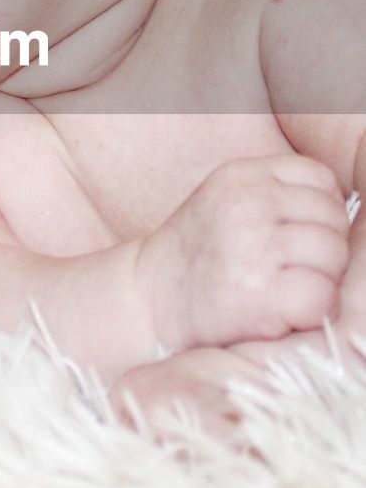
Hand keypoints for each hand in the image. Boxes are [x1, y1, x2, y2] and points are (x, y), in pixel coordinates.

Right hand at [137, 154, 351, 350]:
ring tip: (284, 290)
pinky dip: (314, 311)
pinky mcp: (257, 293)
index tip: (296, 238)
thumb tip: (340, 214)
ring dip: (320, 281)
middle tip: (289, 271)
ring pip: (334, 256)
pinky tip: (286, 312)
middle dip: (323, 250)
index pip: (321, 181)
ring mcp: (252, 246)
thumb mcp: (227, 201)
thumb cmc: (198, 257)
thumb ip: (277, 195)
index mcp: (241, 175)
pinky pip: (322, 296)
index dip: (320, 214)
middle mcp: (246, 203)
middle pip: (333, 220)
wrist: (148, 300)